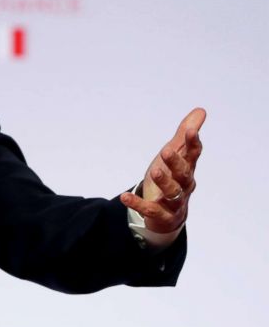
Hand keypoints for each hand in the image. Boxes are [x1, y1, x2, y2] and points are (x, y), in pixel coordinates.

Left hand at [120, 107, 205, 233]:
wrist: (167, 215)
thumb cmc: (171, 179)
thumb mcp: (175, 155)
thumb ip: (184, 135)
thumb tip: (200, 111)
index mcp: (187, 169)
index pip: (194, 155)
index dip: (193, 143)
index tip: (191, 131)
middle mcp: (184, 186)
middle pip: (184, 174)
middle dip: (176, 163)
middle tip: (166, 150)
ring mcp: (174, 202)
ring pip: (173, 193)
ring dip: (164, 182)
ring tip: (155, 171)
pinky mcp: (161, 216)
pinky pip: (151, 210)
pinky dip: (138, 204)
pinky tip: (125, 197)